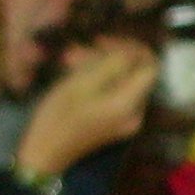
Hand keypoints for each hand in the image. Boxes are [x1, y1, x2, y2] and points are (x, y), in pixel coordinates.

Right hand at [16, 37, 156, 178]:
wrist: (44, 154)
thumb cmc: (59, 116)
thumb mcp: (82, 83)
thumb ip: (113, 65)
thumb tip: (133, 50)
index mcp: (129, 103)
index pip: (151, 67)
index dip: (134, 48)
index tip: (109, 40)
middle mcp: (135, 112)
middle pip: (134, 73)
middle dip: (111, 55)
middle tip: (84, 47)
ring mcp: (125, 119)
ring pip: (121, 81)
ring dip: (99, 65)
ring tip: (70, 58)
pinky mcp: (113, 121)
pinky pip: (113, 93)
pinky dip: (97, 80)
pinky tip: (74, 71)